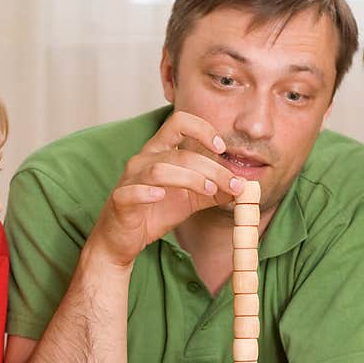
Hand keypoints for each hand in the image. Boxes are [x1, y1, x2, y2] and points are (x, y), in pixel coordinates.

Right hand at [87, 110, 244, 266]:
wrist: (123, 239)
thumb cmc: (154, 213)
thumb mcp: (190, 199)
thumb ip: (214, 191)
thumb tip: (242, 187)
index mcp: (160, 152)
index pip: (179, 123)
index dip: (202, 129)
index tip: (222, 148)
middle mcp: (144, 160)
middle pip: (180, 154)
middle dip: (211, 168)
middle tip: (232, 184)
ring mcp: (130, 179)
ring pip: (160, 169)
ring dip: (190, 178)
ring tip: (209, 190)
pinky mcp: (120, 200)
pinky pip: (132, 191)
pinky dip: (147, 192)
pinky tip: (160, 196)